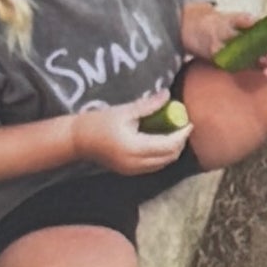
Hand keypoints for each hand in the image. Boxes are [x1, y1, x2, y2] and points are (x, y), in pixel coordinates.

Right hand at [71, 102, 190, 173]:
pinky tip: (161, 141)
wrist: (77, 140)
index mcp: (136, 148)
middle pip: (169, 157)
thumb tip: (167, 94)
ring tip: (175, 133)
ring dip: (172, 150)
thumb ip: (147, 105)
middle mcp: (137, 163)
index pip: (169, 145)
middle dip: (180, 143)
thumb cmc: (98, 122)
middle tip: (183, 127)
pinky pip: (153, 166)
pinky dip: (162, 155)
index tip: (189, 122)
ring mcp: (133, 170)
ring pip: (163, 163)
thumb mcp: (124, 111)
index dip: (182, 135)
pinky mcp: (130, 172)